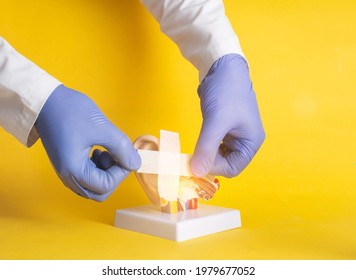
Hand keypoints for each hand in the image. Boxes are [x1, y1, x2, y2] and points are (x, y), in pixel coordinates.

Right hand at [35, 85, 140, 200]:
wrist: (46, 100)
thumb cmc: (72, 112)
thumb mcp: (102, 128)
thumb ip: (122, 148)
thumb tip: (136, 163)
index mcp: (74, 170)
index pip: (105, 186)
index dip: (121, 172)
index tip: (125, 154)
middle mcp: (67, 176)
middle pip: (99, 192)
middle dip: (114, 176)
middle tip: (116, 156)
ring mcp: (66, 172)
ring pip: (93, 186)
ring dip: (106, 172)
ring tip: (105, 151)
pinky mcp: (67, 164)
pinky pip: (87, 177)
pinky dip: (97, 168)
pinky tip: (98, 150)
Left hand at [190, 54, 264, 177]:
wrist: (222, 66)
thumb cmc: (225, 92)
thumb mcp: (216, 121)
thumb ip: (206, 148)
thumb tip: (195, 172)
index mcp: (251, 142)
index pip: (233, 168)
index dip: (214, 168)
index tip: (196, 162)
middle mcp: (245, 141)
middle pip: (226, 163)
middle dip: (209, 162)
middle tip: (192, 156)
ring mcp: (234, 134)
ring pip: (219, 155)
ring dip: (206, 154)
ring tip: (195, 147)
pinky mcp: (224, 128)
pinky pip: (215, 144)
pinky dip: (205, 146)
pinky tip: (199, 140)